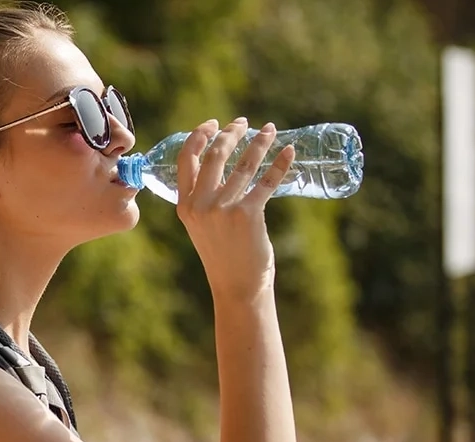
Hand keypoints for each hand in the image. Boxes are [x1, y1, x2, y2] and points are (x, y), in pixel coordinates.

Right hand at [174, 117, 294, 302]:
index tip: (214, 123)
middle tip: (245, 123)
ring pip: (243, 164)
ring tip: (270, 130)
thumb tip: (221, 164)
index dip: (200, 136)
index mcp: (185, 206)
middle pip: (216, 155)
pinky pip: (266, 181)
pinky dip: (280, 163)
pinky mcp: (247, 215)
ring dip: (259, 142)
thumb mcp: (202, 226)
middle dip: (231, 132)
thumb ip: (204, 198)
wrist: (236, 285)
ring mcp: (223, 210)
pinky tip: (289, 152)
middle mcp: (201, 205)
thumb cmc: (223, 255)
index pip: (187, 159)